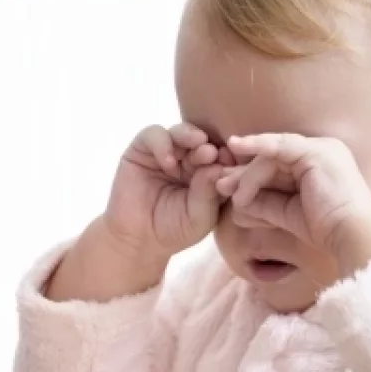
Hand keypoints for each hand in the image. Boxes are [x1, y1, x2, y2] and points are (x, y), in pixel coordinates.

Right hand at [102, 123, 228, 258]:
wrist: (138, 238)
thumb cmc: (175, 230)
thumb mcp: (199, 218)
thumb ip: (208, 195)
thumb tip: (217, 167)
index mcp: (211, 174)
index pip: (224, 158)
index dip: (229, 158)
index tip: (233, 162)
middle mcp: (191, 160)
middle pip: (205, 141)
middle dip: (210, 145)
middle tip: (212, 152)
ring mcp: (169, 152)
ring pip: (182, 132)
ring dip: (190, 136)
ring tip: (198, 146)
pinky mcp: (143, 149)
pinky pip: (154, 134)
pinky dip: (163, 144)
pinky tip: (169, 163)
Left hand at [217, 133, 370, 263]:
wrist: (350, 234)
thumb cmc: (325, 230)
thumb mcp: (287, 213)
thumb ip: (265, 202)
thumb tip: (236, 199)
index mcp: (322, 166)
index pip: (281, 164)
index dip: (254, 175)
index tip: (230, 187)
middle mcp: (324, 151)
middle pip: (274, 158)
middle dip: (245, 172)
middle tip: (220, 184)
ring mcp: (322, 148)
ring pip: (273, 155)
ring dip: (248, 173)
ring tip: (229, 190)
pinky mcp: (317, 151)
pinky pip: (280, 146)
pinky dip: (257, 146)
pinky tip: (237, 146)